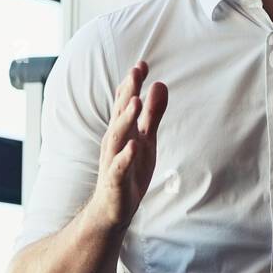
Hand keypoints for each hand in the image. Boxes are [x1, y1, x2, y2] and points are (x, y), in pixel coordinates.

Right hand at [91, 59, 167, 230]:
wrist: (112, 208)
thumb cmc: (130, 169)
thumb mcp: (146, 139)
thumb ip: (153, 114)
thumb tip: (160, 84)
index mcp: (122, 130)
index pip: (125, 102)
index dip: (132, 83)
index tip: (142, 63)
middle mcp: (114, 141)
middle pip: (119, 113)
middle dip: (127, 92)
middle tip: (136, 72)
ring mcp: (113, 160)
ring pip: (118, 137)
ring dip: (126, 119)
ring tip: (136, 101)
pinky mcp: (115, 181)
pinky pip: (118, 167)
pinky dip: (126, 156)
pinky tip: (135, 145)